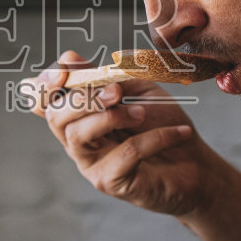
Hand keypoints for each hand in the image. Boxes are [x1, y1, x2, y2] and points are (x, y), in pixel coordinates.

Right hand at [31, 49, 213, 216]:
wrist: (196, 164)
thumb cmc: (163, 122)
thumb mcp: (139, 89)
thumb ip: (108, 76)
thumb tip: (70, 58)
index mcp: (79, 113)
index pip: (43, 100)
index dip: (44, 85)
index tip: (65, 71)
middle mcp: (77, 139)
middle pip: (56, 116)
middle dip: (83, 98)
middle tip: (116, 92)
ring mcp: (90, 163)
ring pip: (79, 135)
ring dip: (112, 117)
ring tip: (143, 113)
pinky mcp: (110, 182)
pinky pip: (124, 154)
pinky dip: (154, 138)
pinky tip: (180, 133)